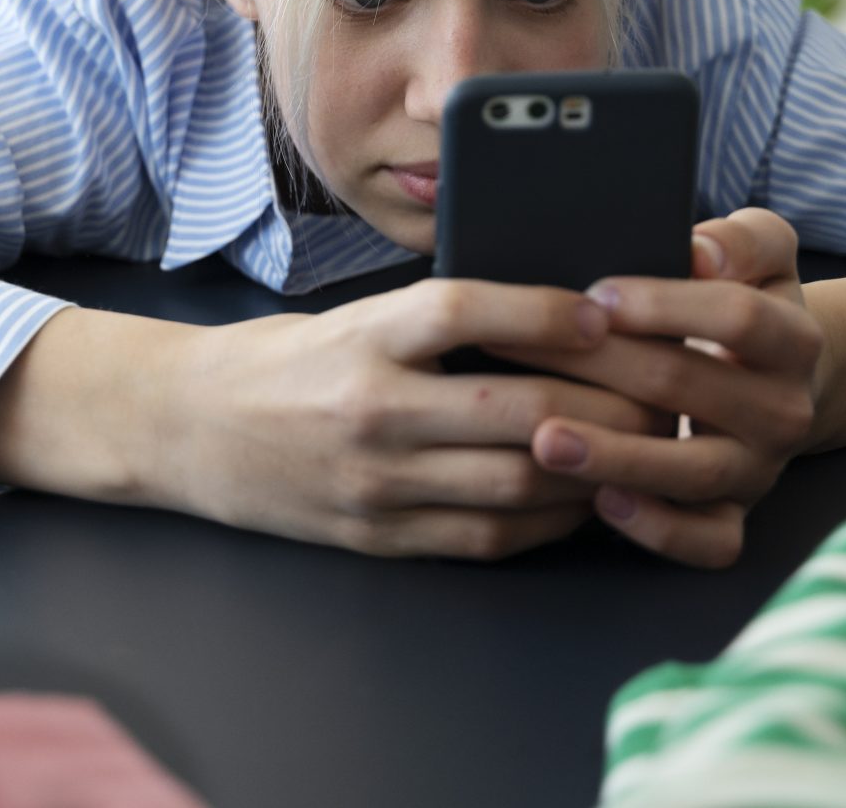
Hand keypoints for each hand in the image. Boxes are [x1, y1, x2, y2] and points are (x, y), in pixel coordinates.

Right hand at [160, 278, 661, 558]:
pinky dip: (549, 518)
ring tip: (640, 444)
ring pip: (515, 479)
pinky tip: (585, 496)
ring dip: (592, 465)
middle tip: (659, 386)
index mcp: (362, 337)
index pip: (464, 310)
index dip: (543, 309)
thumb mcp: (351, 317)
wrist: (186, 428)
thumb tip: (554, 311)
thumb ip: (436, 319)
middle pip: (514, 407)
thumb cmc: (285, 360)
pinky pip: (487, 534)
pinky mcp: (378, 538)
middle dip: (604, 401)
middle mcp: (370, 410)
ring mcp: (376, 483)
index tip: (603, 307)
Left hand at [505, 208, 822, 568]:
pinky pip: (707, 541)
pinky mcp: (735, 517)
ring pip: (692, 472)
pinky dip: (657, 529)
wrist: (775, 381)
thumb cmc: (744, 302)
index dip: (665, 305)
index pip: (736, 317)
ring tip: (545, 441)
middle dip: (602, 367)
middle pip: (691, 388)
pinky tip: (599, 504)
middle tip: (520, 352)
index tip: (596, 295)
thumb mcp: (760, 254)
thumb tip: (702, 253)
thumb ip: (742, 239)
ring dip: (614, 457)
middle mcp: (786, 411)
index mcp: (794, 339)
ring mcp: (759, 471)